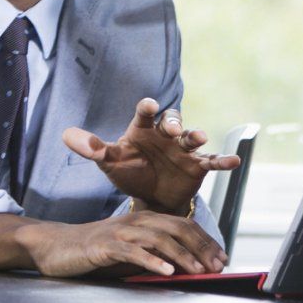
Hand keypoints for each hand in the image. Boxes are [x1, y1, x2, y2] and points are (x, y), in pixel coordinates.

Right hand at [21, 211, 227, 277]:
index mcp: (147, 219)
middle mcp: (137, 221)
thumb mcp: (131, 252)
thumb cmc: (95, 252)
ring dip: (183, 256)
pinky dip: (153, 262)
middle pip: (178, 229)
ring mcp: (121, 232)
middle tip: (218, 265)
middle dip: (202, 247)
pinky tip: (167, 272)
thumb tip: (184, 270)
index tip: (222, 257)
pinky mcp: (105, 245)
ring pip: (160, 239)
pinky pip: (133, 252)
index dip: (206, 240)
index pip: (184, 225)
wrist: (56, 246)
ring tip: (200, 271)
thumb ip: (154, 256)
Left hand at [62, 98, 238, 215]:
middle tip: (174, 129)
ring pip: (193, 138)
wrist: (151, 197)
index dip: (147, 108)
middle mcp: (166, 135)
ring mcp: (184, 150)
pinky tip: (235, 162)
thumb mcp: (110, 163)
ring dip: (197, 136)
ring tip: (200, 138)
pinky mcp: (198, 166)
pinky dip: (223, 161)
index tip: (148, 104)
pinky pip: (212, 161)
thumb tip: (67, 135)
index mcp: (143, 130)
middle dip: (175, 123)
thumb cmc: (130, 173)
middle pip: (173, 121)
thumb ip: (94, 149)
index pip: (145, 115)